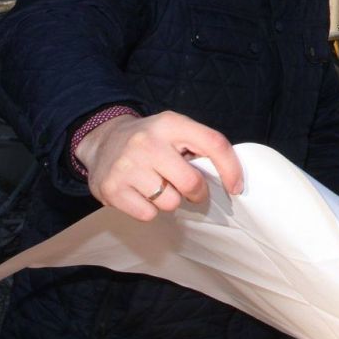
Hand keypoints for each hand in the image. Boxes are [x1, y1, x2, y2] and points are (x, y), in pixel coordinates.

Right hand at [74, 111, 243, 220]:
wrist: (102, 142)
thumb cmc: (149, 140)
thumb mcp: (174, 130)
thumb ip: (199, 146)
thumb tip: (228, 177)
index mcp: (171, 124)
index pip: (214, 143)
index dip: (231, 168)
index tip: (236, 187)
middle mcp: (148, 142)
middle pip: (191, 183)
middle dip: (197, 192)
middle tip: (190, 190)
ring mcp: (128, 166)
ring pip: (170, 202)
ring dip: (169, 200)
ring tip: (158, 186)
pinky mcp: (112, 189)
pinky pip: (148, 214)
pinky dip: (149, 209)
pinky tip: (141, 193)